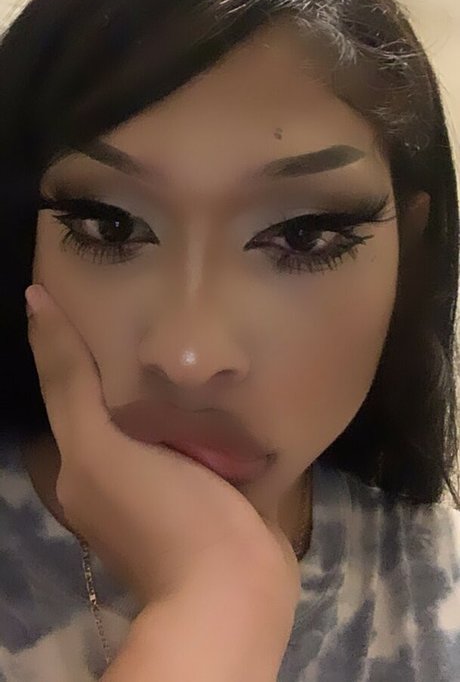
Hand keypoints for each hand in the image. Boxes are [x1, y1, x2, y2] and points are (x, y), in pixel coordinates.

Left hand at [25, 283, 300, 610]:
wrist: (234, 589)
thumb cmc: (158, 514)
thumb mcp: (97, 446)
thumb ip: (69, 381)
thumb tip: (35, 301)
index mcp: (87, 462)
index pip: (78, 386)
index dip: (83, 338)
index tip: (105, 285)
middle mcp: (127, 468)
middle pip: (128, 396)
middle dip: (140, 354)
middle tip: (164, 295)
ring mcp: (178, 477)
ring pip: (174, 411)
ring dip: (183, 377)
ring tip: (204, 319)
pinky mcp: (222, 482)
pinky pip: (214, 430)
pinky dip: (219, 403)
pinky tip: (239, 368)